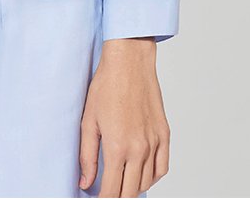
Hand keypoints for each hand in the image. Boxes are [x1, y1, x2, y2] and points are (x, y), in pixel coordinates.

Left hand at [79, 38, 169, 196]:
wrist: (130, 62)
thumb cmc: (107, 85)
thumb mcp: (88, 121)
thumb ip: (87, 156)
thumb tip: (85, 182)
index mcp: (117, 147)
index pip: (111, 192)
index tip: (98, 199)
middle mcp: (139, 149)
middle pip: (130, 192)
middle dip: (117, 197)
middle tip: (108, 192)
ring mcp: (154, 143)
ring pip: (146, 183)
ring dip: (133, 187)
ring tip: (120, 181)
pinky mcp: (164, 134)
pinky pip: (162, 168)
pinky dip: (152, 177)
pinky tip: (140, 173)